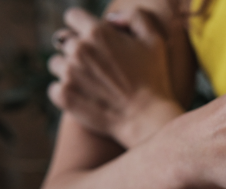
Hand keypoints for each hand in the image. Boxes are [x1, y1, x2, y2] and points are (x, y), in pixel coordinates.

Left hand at [48, 7, 179, 147]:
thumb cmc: (154, 79)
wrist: (147, 117)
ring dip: (70, 71)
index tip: (91, 39)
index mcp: (97, 32)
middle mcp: (78, 49)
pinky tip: (87, 98)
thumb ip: (135, 18)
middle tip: (98, 67)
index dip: (83, 26)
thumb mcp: (155, 40)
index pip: (73, 16)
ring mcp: (68, 73)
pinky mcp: (64, 95)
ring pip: (57, 64)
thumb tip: (111, 19)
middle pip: (64, 41)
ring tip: (93, 84)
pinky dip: (67, 92)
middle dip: (78, 49)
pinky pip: (54, 88)